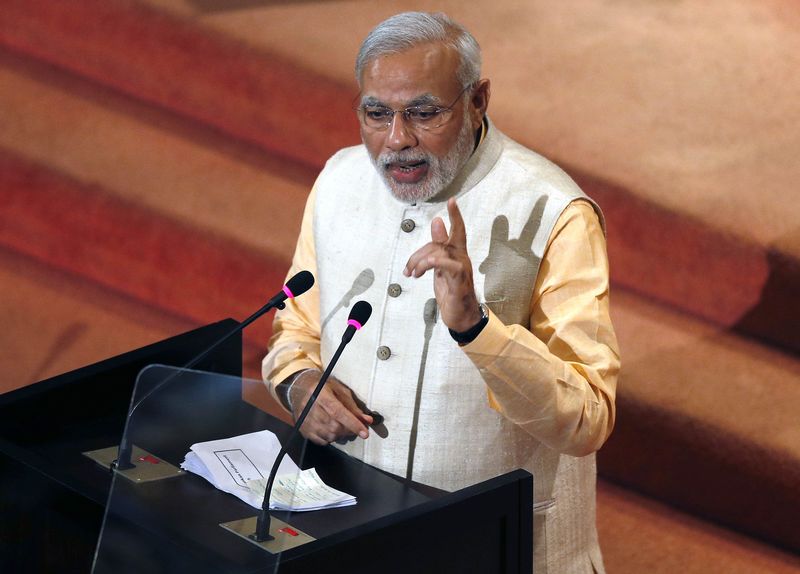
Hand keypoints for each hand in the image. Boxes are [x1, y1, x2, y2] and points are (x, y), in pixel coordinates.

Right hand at [289, 370, 372, 444]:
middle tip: (355, 427)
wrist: (302, 388)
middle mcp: (309, 408)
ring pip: (329, 436)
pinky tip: (332, 429)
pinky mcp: (303, 430)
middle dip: (349, 429)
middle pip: (334, 426)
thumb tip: (367, 420)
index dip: (353, 423)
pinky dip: (331, 438)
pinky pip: (322, 441)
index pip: (338, 412)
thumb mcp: (340, 391)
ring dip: (341, 434)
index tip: (365, 433)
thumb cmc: (325, 388)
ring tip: (343, 426)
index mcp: (320, 394)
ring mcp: (304, 420)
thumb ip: (353, 406)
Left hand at [404, 198, 481, 331]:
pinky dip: (433, 263)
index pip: (458, 230)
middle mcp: (461, 258)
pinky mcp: (459, 280)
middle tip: (408, 270)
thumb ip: (438, 246)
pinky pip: (447, 265)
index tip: (452, 200)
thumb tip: (437, 222)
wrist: (460, 316)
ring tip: (412, 274)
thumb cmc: (451, 291)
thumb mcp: (440, 267)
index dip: (455, 216)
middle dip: (418, 253)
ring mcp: (462, 269)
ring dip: (420, 262)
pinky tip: (424, 268)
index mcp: (457, 254)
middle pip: (438, 243)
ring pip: (438, 252)